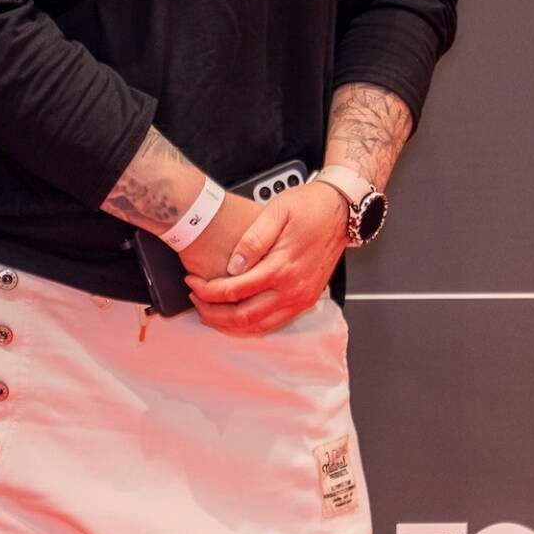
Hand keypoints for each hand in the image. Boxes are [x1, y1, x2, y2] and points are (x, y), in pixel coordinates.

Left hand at [184, 181, 348, 335]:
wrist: (341, 212)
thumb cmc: (309, 207)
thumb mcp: (276, 212)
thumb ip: (252, 240)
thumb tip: (233, 265)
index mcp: (282, 267)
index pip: (235, 291)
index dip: (208, 290)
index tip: (192, 282)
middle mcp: (293, 290)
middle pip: (244, 317)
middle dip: (213, 312)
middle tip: (194, 299)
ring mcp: (301, 299)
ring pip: (259, 326)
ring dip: (230, 324)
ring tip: (209, 310)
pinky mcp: (305, 301)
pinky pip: (273, 323)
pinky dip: (250, 325)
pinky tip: (234, 315)